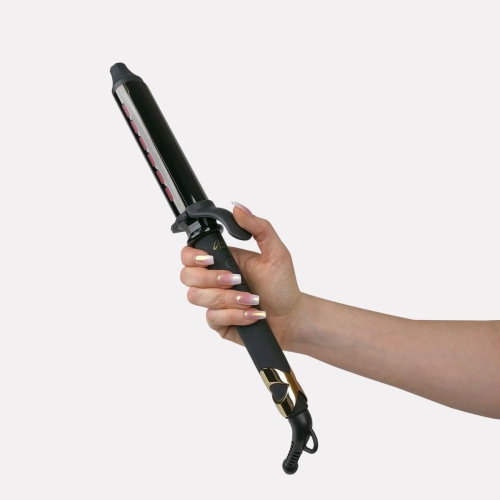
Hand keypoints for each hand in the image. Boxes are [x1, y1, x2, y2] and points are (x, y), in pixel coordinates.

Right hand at [179, 202, 302, 350]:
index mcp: (223, 259)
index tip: (211, 259)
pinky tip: (251, 314)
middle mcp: (214, 280)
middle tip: (235, 280)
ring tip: (251, 299)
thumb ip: (259, 227)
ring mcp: (214, 301)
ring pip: (196, 297)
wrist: (291, 317)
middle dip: (210, 278)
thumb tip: (238, 208)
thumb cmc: (283, 286)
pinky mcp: (218, 321)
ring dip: (226, 298)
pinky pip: (212, 317)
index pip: (189, 253)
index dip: (192, 256)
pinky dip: (234, 315)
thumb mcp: (276, 252)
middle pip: (186, 276)